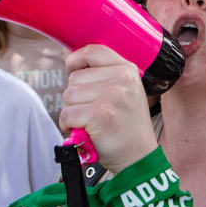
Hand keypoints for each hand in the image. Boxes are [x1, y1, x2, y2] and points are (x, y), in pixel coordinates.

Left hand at [61, 45, 157, 172]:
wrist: (138, 156)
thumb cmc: (127, 125)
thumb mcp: (125, 91)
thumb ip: (104, 75)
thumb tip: (69, 55)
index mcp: (128, 70)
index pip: (93, 51)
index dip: (76, 60)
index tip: (74, 71)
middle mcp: (121, 79)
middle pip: (74, 78)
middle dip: (76, 97)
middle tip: (93, 111)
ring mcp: (111, 96)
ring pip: (68, 96)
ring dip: (72, 112)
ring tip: (90, 121)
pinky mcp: (99, 115)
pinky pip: (67, 114)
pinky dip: (69, 126)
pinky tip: (85, 131)